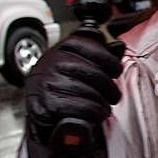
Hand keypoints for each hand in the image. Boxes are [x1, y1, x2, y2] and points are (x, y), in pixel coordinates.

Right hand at [24, 28, 123, 148]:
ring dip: (103, 103)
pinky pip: (84, 107)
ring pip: (92, 91)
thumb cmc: (63, 86)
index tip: (115, 70)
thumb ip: (99, 53)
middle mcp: (50, 63)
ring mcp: (47, 83)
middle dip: (110, 87)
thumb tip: (118, 46)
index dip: (109, 59)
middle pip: (95, 71)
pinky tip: (96, 114)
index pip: (88, 44)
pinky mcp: (48, 104)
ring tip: (104, 107)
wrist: (40, 112)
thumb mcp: (78, 64)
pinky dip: (96, 113)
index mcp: (59, 49)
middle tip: (113, 95)